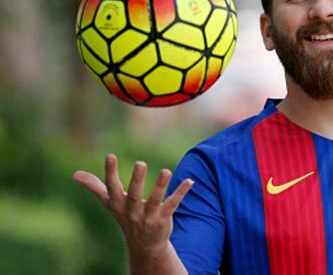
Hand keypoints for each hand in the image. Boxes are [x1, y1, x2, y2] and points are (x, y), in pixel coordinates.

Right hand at [73, 154, 193, 255]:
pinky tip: (190, 181)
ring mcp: (148, 216)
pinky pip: (173, 204)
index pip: (112, 187)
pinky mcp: (163, 219)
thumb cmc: (125, 217)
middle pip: (134, 195)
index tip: (110, 155)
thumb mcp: (109, 203)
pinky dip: (181, 193)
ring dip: (161, 185)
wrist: (143, 244)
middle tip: (140, 163)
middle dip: (137, 180)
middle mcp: (132, 211)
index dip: (110, 172)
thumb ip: (95, 187)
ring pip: (155, 200)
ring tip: (166, 171)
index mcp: (118, 204)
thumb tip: (75, 174)